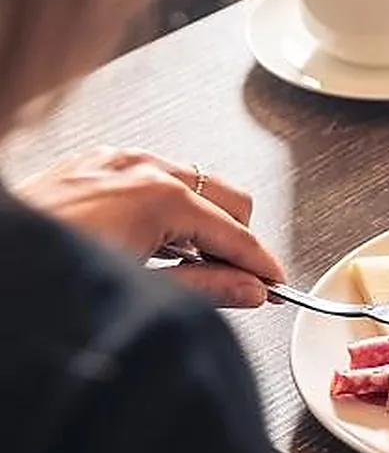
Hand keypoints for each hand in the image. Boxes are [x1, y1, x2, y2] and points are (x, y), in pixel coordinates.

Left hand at [15, 147, 285, 306]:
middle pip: (228, 197)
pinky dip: (166, 207)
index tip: (274, 284)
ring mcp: (115, 161)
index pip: (236, 232)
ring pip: (192, 183)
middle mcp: (141, 168)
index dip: (262, 263)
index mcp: (160, 195)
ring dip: (201, 222)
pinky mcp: (92, 164)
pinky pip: (151, 176)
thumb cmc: (49, 271)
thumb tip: (247, 291)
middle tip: (239, 277)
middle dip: (238, 238)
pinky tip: (153, 241)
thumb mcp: (140, 288)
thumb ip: (206, 288)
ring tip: (190, 264)